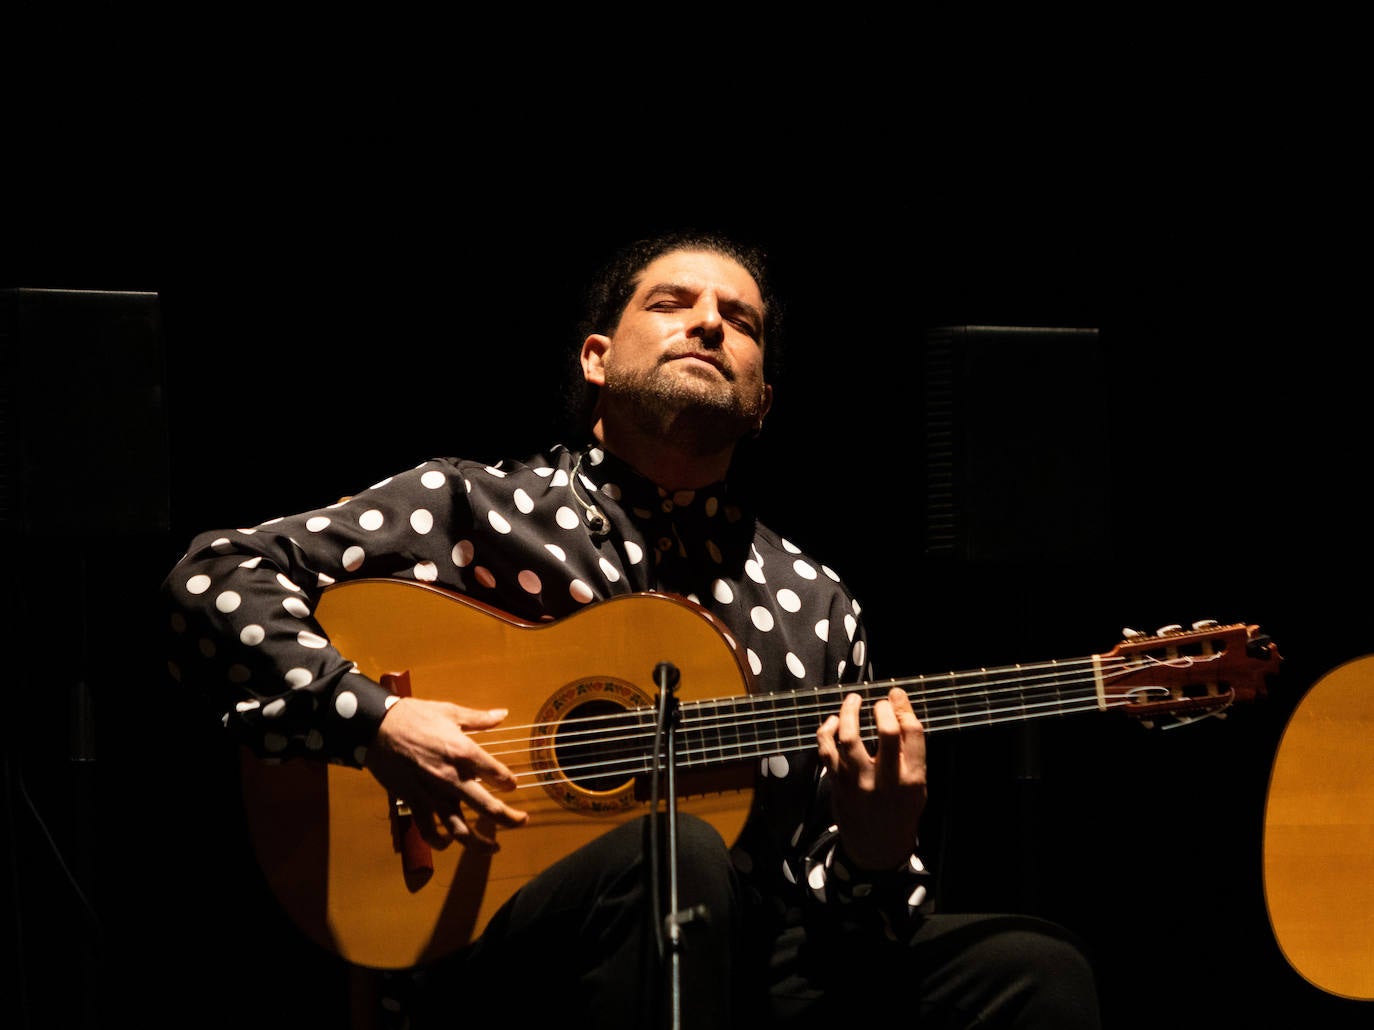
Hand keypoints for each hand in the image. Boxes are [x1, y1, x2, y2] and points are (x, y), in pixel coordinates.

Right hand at [365, 696, 528, 852]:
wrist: (376, 727)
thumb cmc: (414, 716)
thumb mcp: (450, 712)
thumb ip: (479, 719)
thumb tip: (503, 714)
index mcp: (465, 753)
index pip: (499, 775)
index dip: (510, 782)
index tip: (512, 785)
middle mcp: (453, 778)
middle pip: (489, 808)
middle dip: (510, 819)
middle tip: (521, 821)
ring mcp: (433, 795)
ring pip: (461, 830)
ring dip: (480, 843)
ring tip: (493, 847)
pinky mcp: (414, 803)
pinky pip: (429, 831)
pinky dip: (439, 842)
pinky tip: (449, 843)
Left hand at [815, 686, 926, 870]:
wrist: (876, 847)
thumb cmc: (900, 811)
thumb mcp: (917, 786)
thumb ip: (911, 754)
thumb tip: (899, 711)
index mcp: (913, 778)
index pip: (912, 733)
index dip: (903, 708)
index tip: (896, 696)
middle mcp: (887, 779)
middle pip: (887, 732)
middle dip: (883, 709)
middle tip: (879, 702)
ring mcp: (859, 781)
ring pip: (850, 737)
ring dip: (850, 711)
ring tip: (853, 700)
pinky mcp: (837, 783)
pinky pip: (827, 750)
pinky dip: (828, 730)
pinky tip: (834, 721)